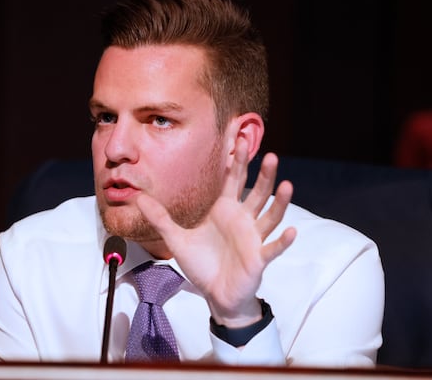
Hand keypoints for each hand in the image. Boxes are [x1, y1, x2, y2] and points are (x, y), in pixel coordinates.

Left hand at [136, 138, 295, 326]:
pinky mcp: (258, 258)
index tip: (240, 137)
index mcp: (224, 210)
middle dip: (264, 175)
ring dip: (279, 202)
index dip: (238, 160)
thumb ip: (160, 218)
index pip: (233, 179)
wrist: (215, 294)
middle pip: (256, 192)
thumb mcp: (176, 239)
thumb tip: (139, 199)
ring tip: (287, 185)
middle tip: (271, 156)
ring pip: (270, 216)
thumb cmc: (201, 264)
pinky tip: (293, 231)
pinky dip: (283, 241)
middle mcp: (242, 220)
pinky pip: (272, 247)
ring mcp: (253, 238)